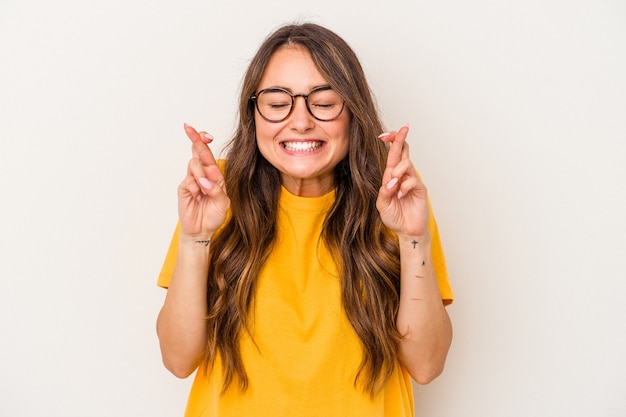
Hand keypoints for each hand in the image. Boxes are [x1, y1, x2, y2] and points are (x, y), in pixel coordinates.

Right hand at [177, 123, 229, 238]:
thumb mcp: (223, 204)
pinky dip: (196, 186)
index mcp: (214, 174)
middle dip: (194, 138)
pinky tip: (198, 196)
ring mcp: (192, 180)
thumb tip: (205, 180)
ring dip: (201, 173)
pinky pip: (189, 181)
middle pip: (197, 152)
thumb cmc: (214, 215)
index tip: (206, 134)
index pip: (208, 154)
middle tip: (188, 127)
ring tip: (204, 189)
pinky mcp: (184, 189)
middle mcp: (202, 174)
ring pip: (194, 164)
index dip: (205, 142)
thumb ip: (217, 191)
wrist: (202, 230)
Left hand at [376, 125, 428, 237]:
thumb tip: (391, 181)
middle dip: (400, 139)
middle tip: (403, 128)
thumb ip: (384, 192)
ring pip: (406, 164)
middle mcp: (402, 176)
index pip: (392, 155)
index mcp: (391, 177)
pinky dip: (404, 186)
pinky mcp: (420, 189)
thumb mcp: (382, 205)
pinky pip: (412, 180)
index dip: (390, 143)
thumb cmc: (394, 217)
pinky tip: (401, 195)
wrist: (406, 231)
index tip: (384, 135)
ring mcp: (412, 181)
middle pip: (403, 152)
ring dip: (398, 172)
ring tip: (394, 187)